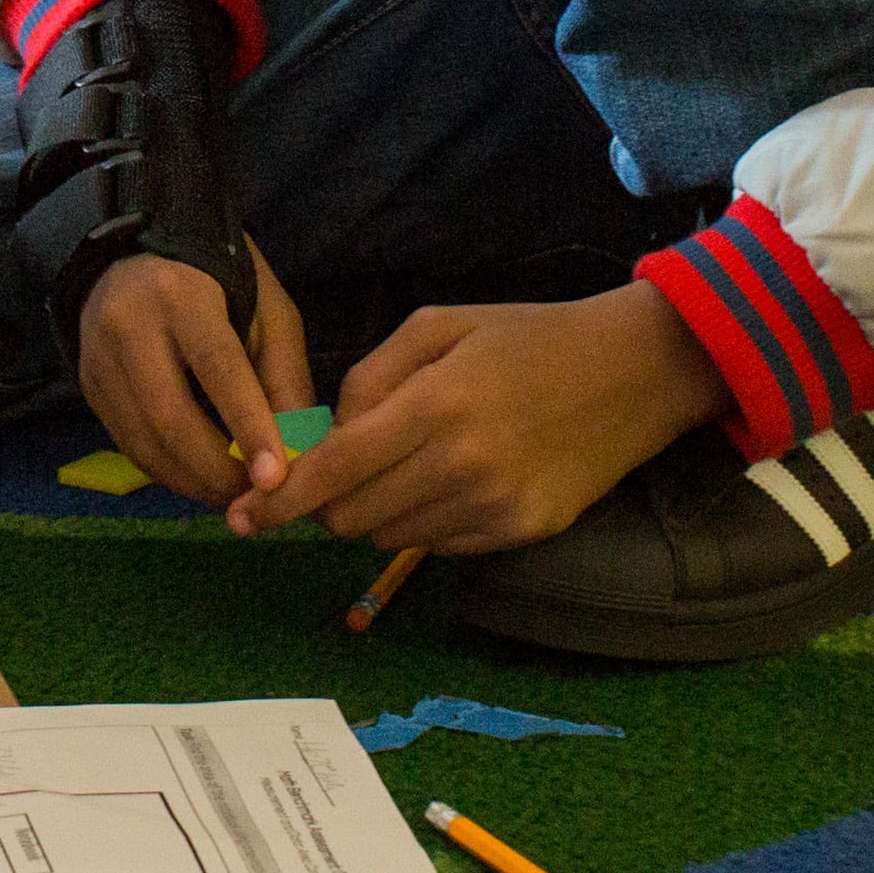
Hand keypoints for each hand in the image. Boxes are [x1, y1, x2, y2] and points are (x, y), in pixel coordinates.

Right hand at [75, 241, 314, 510]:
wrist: (138, 254)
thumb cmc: (222, 283)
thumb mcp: (268, 313)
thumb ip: (284, 381)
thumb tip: (297, 455)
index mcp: (182, 295)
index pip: (217, 368)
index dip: (248, 426)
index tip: (275, 478)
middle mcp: (129, 324)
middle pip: (170, 416)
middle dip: (217, 471)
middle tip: (256, 497)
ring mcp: (100, 358)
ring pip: (143, 441)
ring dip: (192, 481)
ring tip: (232, 495)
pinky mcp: (88, 385)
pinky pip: (128, 445)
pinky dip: (168, 472)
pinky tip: (199, 478)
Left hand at [234, 282, 727, 554]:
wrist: (631, 372)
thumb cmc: (527, 337)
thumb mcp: (439, 326)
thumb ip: (371, 378)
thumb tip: (329, 436)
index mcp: (434, 407)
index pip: (335, 473)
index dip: (280, 501)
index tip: (242, 517)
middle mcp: (461, 467)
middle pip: (354, 517)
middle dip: (325, 504)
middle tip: (329, 475)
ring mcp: (495, 508)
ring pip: (392, 537)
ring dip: (373, 512)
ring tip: (400, 466)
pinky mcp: (522, 532)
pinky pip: (439, 545)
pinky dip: (421, 522)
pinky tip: (444, 481)